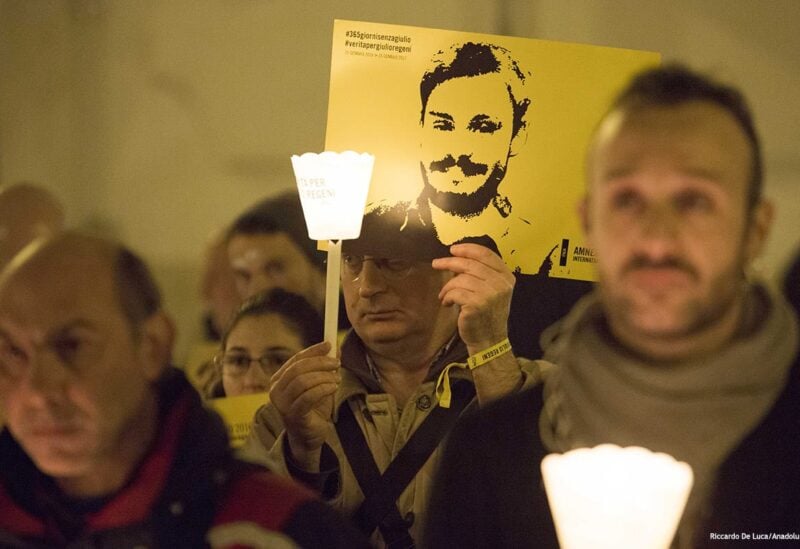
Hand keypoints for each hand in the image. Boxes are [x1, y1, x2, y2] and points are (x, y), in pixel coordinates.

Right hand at [269, 341, 339, 470]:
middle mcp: (276, 390)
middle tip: (337, 363)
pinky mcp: (292, 415)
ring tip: (337, 379)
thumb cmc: (313, 409)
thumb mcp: (320, 384)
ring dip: (324, 377)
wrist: (309, 437)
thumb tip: (335, 348)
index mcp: (279, 379)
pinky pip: (308, 397)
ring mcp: (282, 404)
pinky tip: (333, 387)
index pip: (296, 359)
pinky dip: (323, 389)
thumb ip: (325, 367)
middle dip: (320, 362)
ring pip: (303, 381)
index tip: (329, 345)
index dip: (313, 351)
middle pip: (298, 368)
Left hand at [431, 243, 514, 352]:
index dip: (468, 249)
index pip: (486, 254)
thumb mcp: (493, 291)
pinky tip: (447, 303)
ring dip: (448, 286)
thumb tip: (457, 259)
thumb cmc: (487, 314)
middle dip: (450, 262)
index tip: (453, 249)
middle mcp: (500, 284)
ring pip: (460, 279)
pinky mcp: (476, 305)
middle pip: (470, 264)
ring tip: (445, 295)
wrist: (490, 340)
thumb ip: (482, 274)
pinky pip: (455, 293)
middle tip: (436, 263)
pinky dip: (447, 297)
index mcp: (506, 277)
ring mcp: (489, 294)